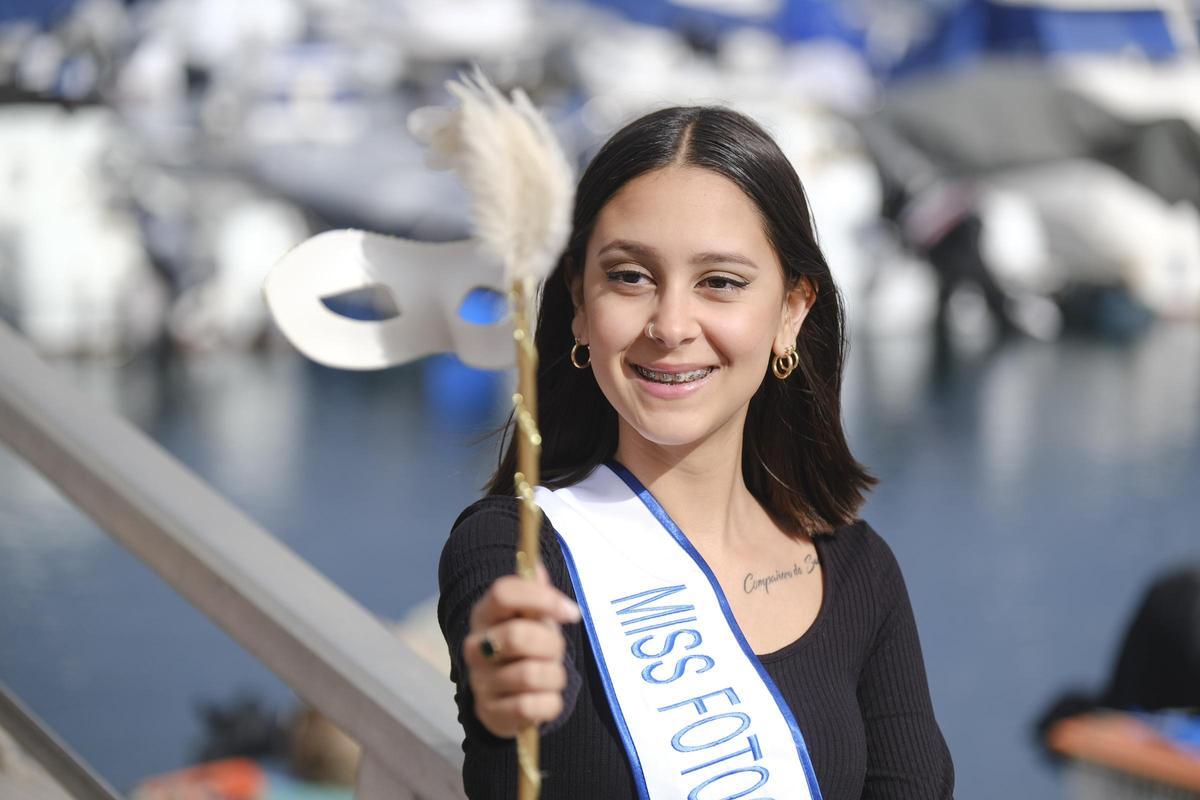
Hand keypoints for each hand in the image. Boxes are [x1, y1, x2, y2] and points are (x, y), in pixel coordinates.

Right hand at [463, 565, 581, 737]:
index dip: (542, 598)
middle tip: (556, 651)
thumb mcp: (532, 617)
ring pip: (530, 674)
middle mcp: (475, 647)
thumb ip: (535, 592)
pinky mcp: (490, 713)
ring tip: (550, 676)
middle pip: (518, 635)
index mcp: (484, 614)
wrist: (507, 697)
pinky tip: (545, 698)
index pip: (504, 593)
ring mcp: (479, 681)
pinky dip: (550, 703)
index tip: (571, 612)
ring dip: (554, 676)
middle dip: (551, 644)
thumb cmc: (525, 647)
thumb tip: (537, 567)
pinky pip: (531, 707)